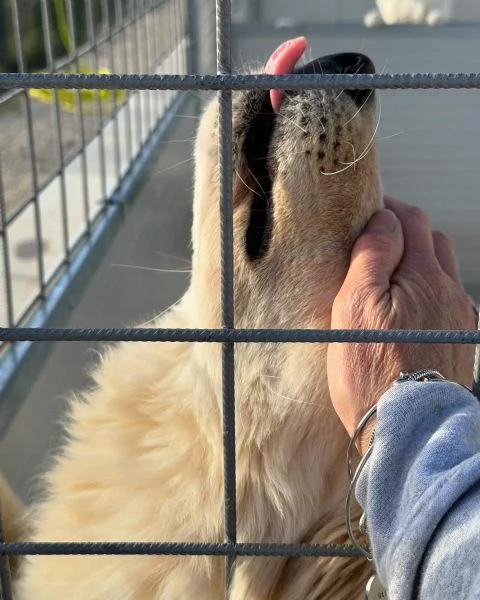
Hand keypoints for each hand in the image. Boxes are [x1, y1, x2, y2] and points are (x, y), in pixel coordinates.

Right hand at [327, 197, 476, 453]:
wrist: (408, 431)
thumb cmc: (372, 372)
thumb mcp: (356, 307)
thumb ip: (372, 256)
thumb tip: (384, 220)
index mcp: (424, 276)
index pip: (411, 221)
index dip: (386, 210)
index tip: (363, 213)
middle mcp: (449, 292)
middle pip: (432, 241)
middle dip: (404, 231)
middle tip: (372, 241)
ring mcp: (456, 317)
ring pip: (441, 271)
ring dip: (416, 261)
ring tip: (386, 275)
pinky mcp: (456, 341)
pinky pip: (444, 300)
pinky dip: (424, 290)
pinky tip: (404, 309)